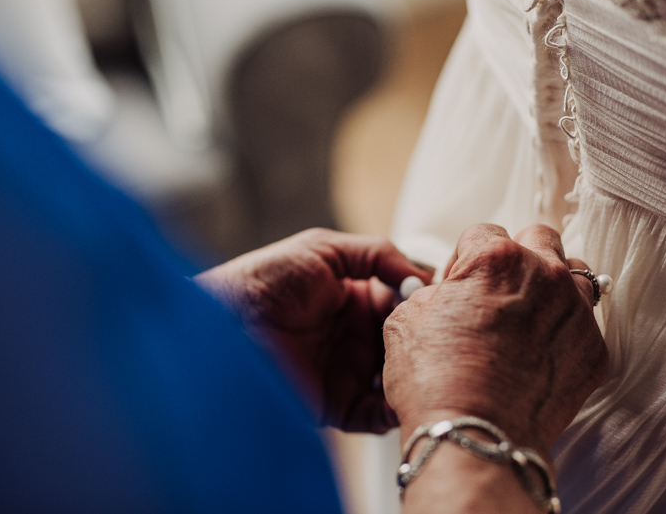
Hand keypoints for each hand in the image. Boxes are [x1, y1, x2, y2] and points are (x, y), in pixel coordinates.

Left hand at [195, 228, 432, 432]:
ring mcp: (346, 372)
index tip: (442, 302)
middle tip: (441, 337)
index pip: (402, 302)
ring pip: (396, 379)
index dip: (423, 302)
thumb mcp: (321, 249)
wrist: (223, 327)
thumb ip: (375, 254)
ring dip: (414, 375)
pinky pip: (375, 415)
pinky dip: (393, 410)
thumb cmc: (263, 281)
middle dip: (424, 341)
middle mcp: (353, 336)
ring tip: (428, 367)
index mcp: (352, 297)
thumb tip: (420, 272)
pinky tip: (404, 395)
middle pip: (405, 341)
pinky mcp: (336, 405)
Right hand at [383, 223, 607, 461]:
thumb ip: (435, 291)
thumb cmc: (436, 380)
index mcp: (497, 258)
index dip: (464, 259)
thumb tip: (447, 294)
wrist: (476, 438)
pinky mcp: (594, 350)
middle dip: (517, 257)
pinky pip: (583, 324)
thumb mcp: (406, 318)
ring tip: (528, 315)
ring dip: (551, 286)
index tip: (459, 284)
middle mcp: (545, 275)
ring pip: (574, 275)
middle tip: (497, 290)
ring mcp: (576, 312)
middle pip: (539, 238)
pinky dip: (564, 331)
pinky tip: (539, 353)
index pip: (483, 233)